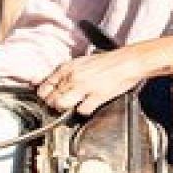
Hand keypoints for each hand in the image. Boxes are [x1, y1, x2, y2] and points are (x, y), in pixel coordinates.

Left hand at [37, 36, 172, 115]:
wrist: (128, 61)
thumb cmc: (109, 61)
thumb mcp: (83, 62)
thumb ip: (68, 73)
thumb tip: (57, 84)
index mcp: (69, 67)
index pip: (45, 85)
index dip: (44, 95)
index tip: (47, 99)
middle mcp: (73, 76)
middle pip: (51, 98)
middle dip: (54, 104)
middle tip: (61, 105)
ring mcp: (84, 87)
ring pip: (61, 105)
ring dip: (65, 109)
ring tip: (72, 107)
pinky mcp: (96, 96)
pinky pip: (82, 110)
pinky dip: (84, 111)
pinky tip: (88, 106)